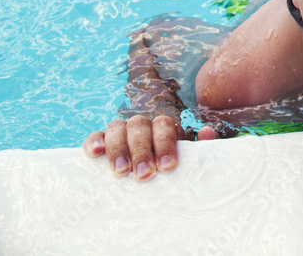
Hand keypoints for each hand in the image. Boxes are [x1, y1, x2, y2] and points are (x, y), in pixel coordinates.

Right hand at [83, 117, 216, 179]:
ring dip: (118, 148)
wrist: (150, 176)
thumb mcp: (186, 161)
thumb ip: (199, 148)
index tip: (166, 167)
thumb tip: (207, 132)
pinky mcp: (101, 142)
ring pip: (117, 128)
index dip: (165, 144)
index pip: (164, 126)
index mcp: (163, 127)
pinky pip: (95, 135)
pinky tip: (96, 153)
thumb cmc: (169, 169)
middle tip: (144, 174)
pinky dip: (94, 141)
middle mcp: (142, 126)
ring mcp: (121, 132)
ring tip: (121, 170)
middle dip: (142, 150)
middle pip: (140, 126)